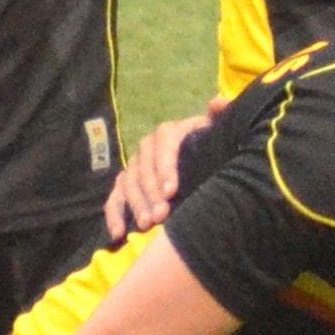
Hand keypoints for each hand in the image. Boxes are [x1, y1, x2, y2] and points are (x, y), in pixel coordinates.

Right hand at [103, 106, 220, 240]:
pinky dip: (114, 214)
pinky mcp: (126, 183)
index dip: (165, 168)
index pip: (163, 146)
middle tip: (162, 214)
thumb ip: (220, 116)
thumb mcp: (217, 131)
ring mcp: (135, 165)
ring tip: (148, 224)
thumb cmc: (210, 144)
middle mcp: (148, 147)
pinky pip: (115, 197)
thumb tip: (217, 101)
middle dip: (151, 193)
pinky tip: (118, 233)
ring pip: (129, 184)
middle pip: (143, 169)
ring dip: (136, 205)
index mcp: (170, 132)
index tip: (171, 191)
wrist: (202, 156)